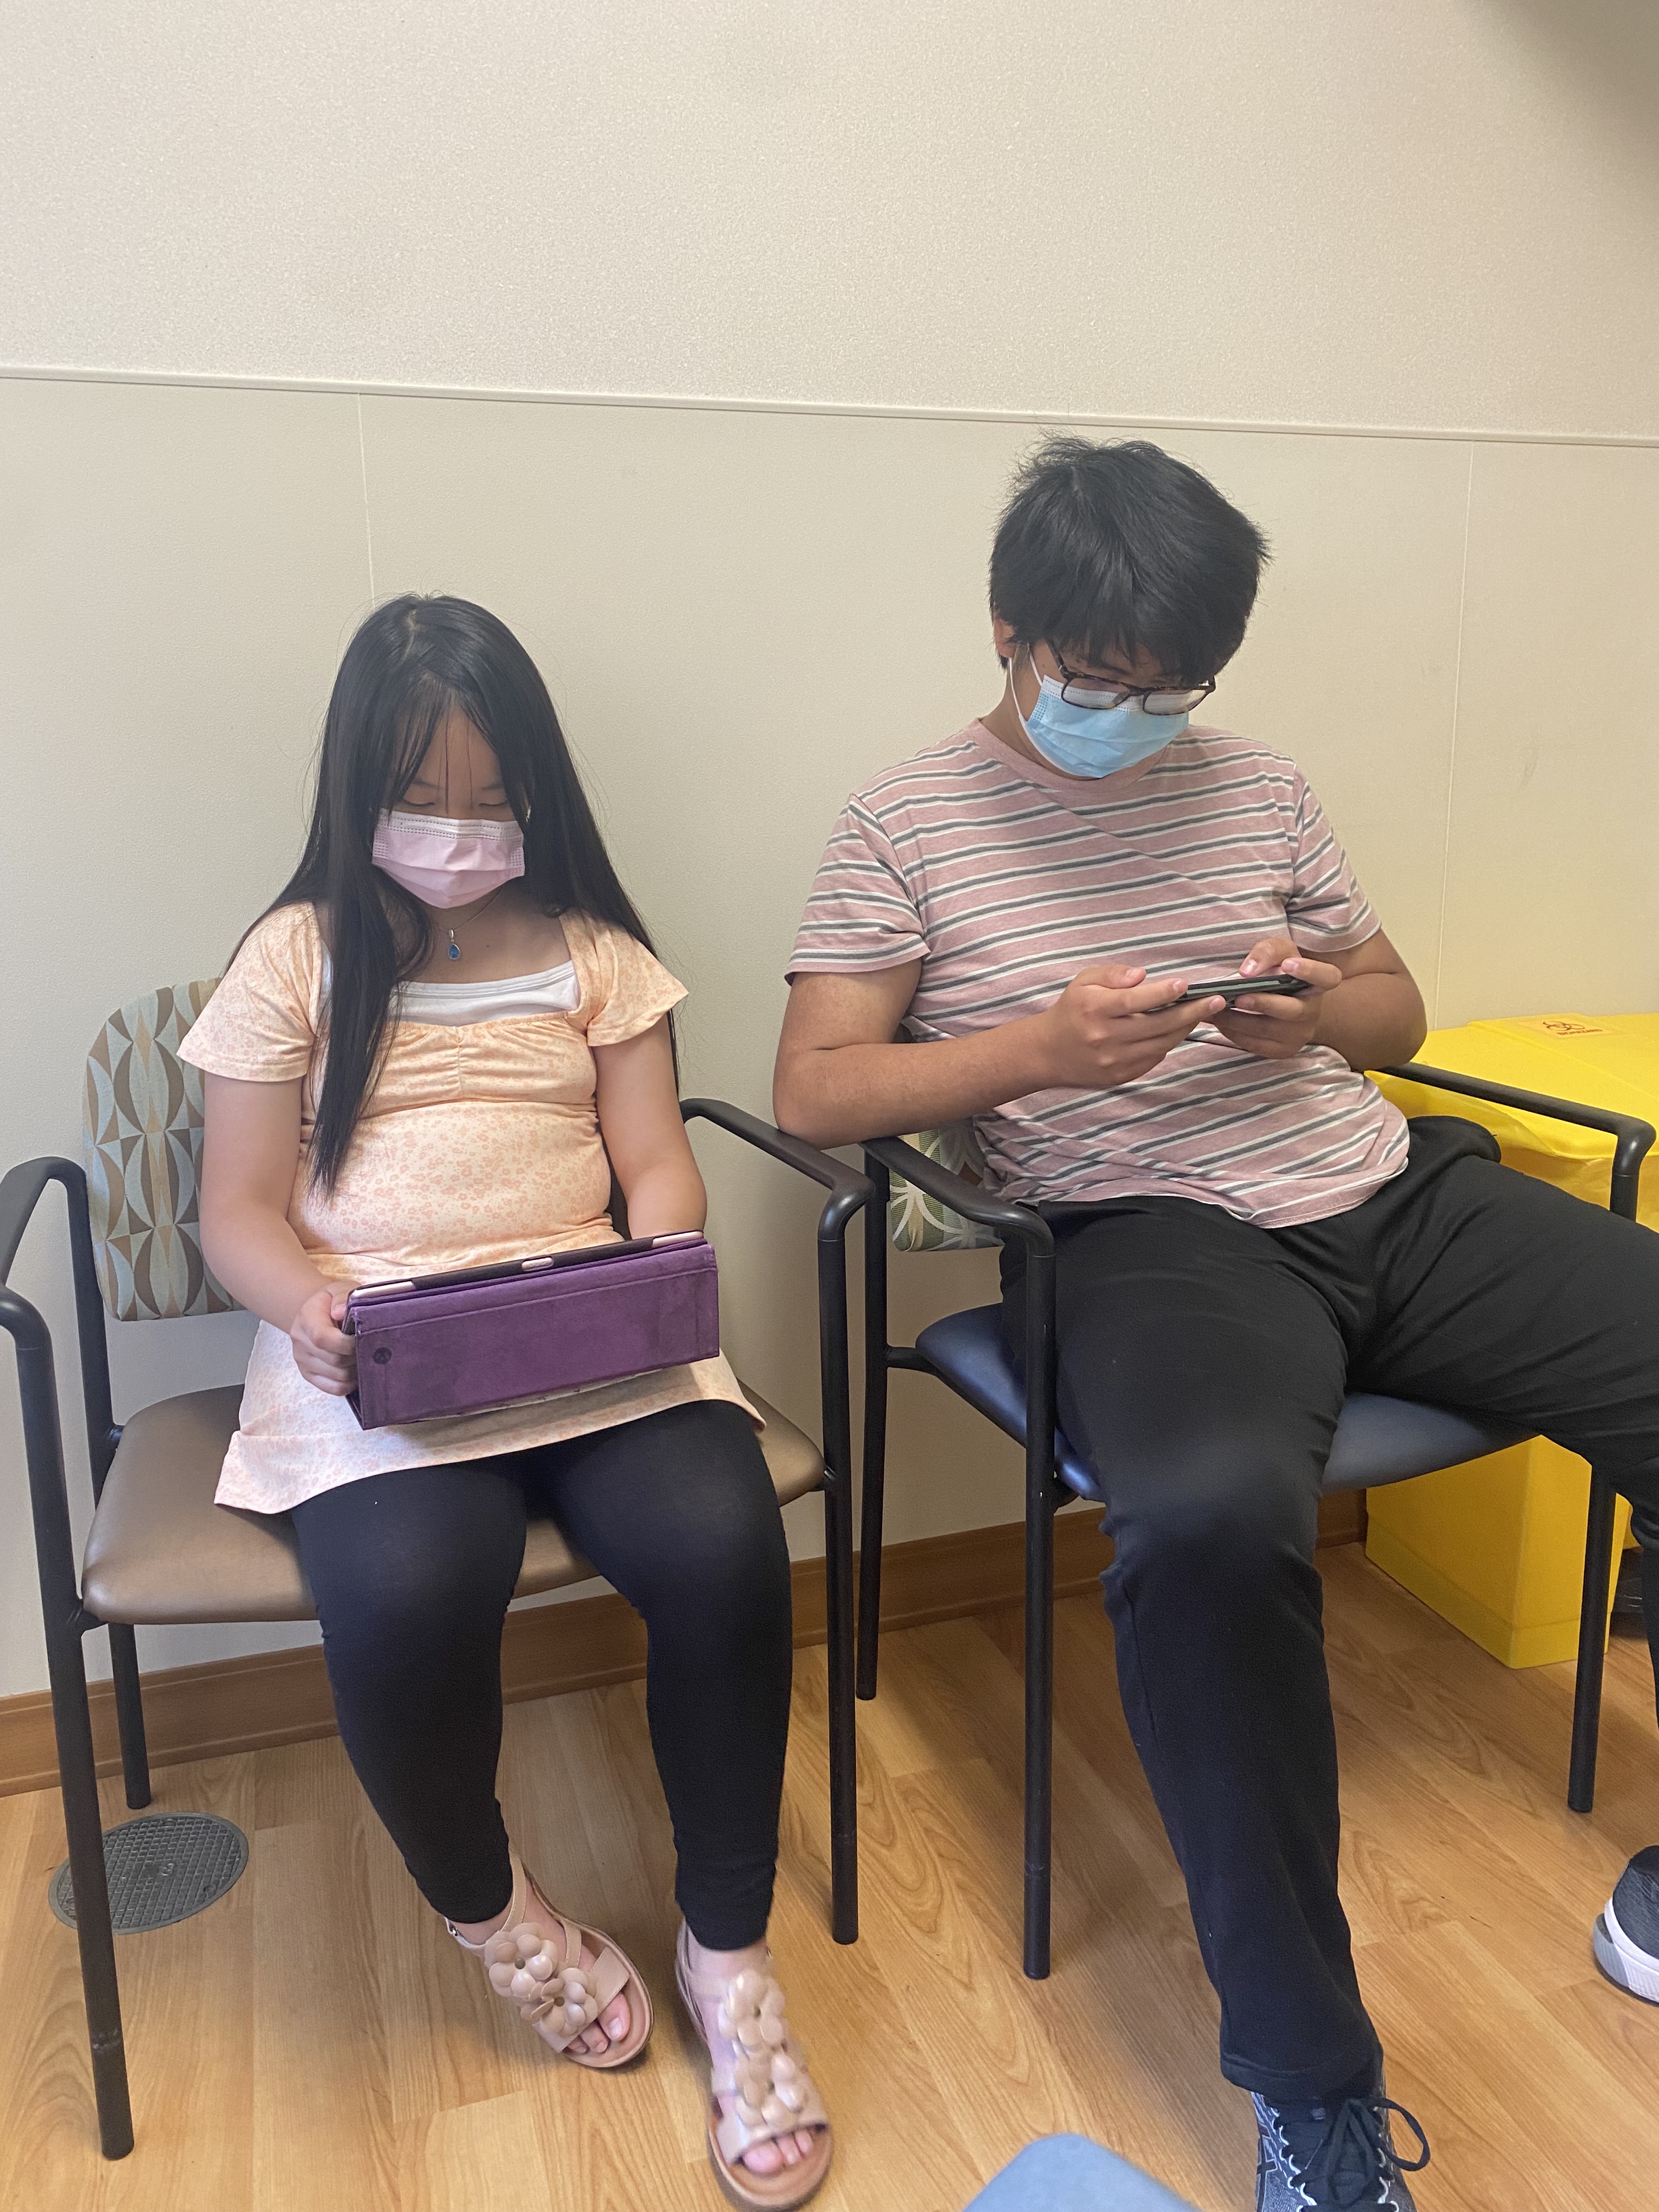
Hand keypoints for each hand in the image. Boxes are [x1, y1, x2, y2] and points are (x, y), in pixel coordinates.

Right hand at [290, 1287, 356, 1394]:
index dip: (346, 1343)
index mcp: (306, 1318)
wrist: (317, 1312)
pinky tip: (355, 1371)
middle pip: (333, 1360)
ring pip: (336, 1376)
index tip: (362, 1337)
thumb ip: (342, 1297)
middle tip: (369, 1347)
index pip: (322, 1338)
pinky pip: (333, 1388)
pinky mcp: (309, 1374)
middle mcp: (300, 1341)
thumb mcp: (339, 1289)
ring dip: (355, 1370)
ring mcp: (303, 1360)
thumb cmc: (333, 1301)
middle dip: (356, 1356)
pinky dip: (349, 1383)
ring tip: (363, 1356)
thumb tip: (340, 1312)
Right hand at [1034, 964, 1219, 1089]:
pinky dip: (1168, 1043)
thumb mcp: (1083, 982)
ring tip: (1202, 1013)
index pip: (1134, 1001)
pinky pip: (1153, 1059)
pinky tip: (1177, 1029)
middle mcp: (1104, 1037)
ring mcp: (1113, 1061)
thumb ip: (1113, 974)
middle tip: (1216, 1000)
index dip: (1162, 993)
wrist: (1048, 1053)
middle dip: (1190, 1012)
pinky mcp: (1120, 1076)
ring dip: (1185, 1028)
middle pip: (1156, 1026)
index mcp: (1094, 1010)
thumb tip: (1142, 975)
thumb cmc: (1071, 1011)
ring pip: (1161, 1044)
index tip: (1185, 984)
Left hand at [1210, 936, 1342, 1060]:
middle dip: (1263, 1003)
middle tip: (1238, 996)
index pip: (1328, 977)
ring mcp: (1300, 1034)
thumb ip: (1268, 952)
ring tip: (1215, 1008)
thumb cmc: (1281, 972)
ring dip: (1238, 1019)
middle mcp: (1313, 1011)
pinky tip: (1220, 1021)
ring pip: (1268, 1030)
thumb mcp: (1279, 953)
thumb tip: (1248, 971)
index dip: (1310, 972)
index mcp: (1319, 984)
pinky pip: (1256, 1044)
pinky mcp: (1283, 1050)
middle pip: (1292, 1010)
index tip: (1287, 964)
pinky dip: (1234, 1033)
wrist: (1284, 1002)